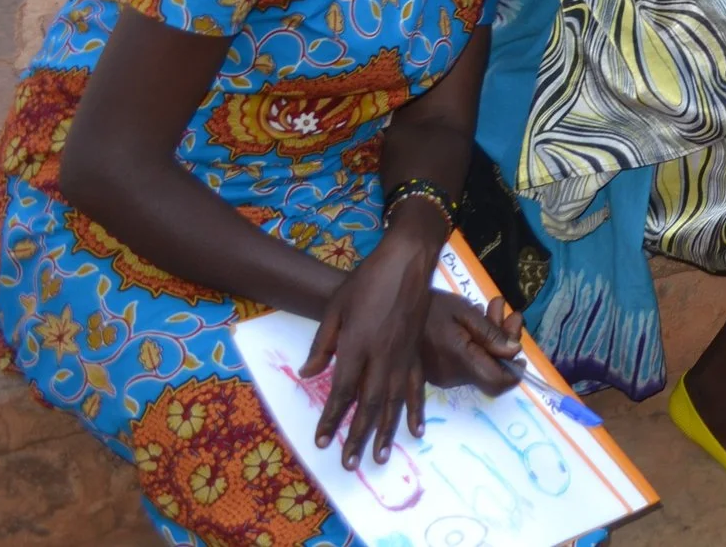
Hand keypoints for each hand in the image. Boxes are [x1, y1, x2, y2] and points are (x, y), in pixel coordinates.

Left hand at [304, 234, 438, 468]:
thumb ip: (322, 343)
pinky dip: (415, 410)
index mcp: (358, 345)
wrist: (408, 261)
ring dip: (386, 432)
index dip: (331, 419)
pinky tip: (415, 430)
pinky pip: (417, 387)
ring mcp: (403, 356)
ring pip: (394, 402)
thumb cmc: (367, 281)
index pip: (342, 391)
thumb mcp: (335, 307)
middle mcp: (382, 356)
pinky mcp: (417, 352)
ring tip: (380, 457)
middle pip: (369, 405)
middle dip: (357, 436)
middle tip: (350, 464)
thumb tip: (308, 374)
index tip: (322, 442)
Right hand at [419, 294, 522, 397]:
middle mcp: (451, 376)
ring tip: (490, 308)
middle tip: (508, 313)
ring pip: (478, 366)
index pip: (496, 382)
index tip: (521, 355)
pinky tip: (477, 324)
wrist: (398, 308)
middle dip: (503, 343)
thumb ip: (491, 335)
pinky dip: (475, 347)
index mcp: (460, 361)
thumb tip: (515, 352)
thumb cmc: (433, 306)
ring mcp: (441, 377)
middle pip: (490, 370)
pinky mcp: (435, 374)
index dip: (514, 372)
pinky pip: (464, 366)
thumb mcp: (465, 313)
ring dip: (490, 341)